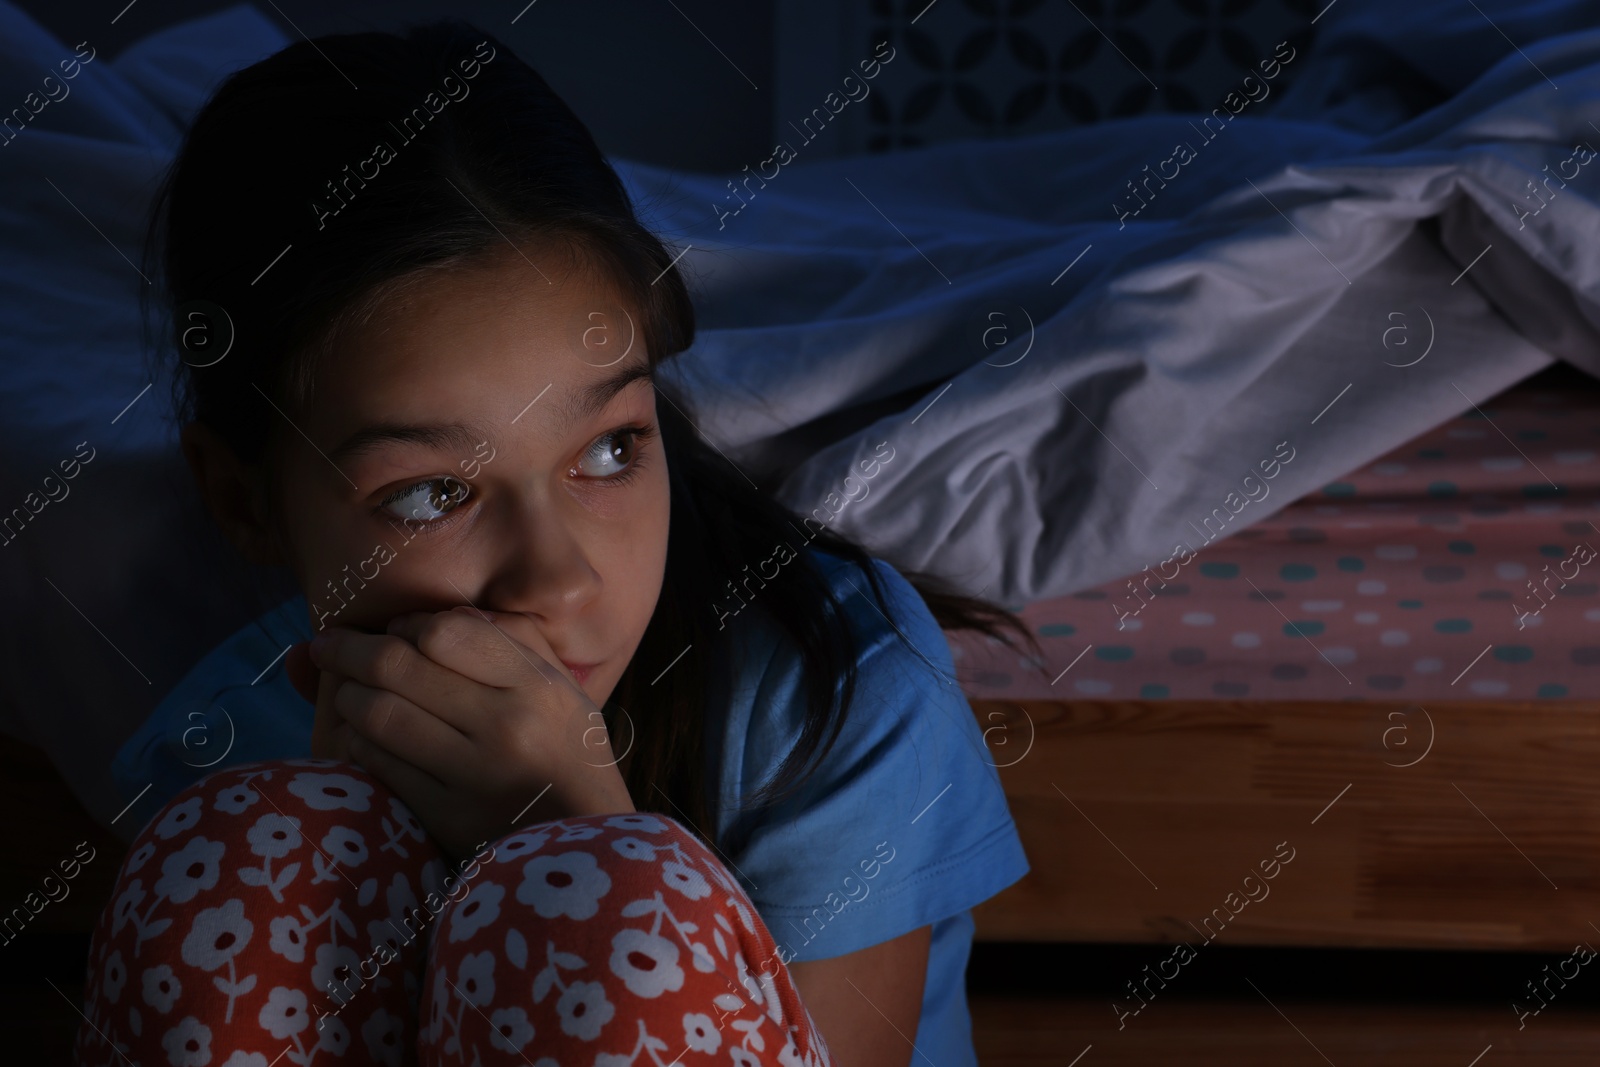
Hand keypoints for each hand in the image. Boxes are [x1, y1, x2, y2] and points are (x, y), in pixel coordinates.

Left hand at [300, 606, 635, 861]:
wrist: (584, 842)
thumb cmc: (569, 753)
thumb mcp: (562, 689)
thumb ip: (512, 641)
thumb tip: (433, 618)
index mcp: (536, 685)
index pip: (447, 632)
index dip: (409, 625)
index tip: (398, 629)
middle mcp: (506, 726)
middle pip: (398, 668)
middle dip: (349, 649)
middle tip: (329, 645)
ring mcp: (473, 774)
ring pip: (379, 715)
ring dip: (347, 695)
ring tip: (346, 691)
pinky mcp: (446, 816)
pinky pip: (378, 765)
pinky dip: (357, 741)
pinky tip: (359, 734)